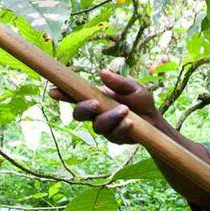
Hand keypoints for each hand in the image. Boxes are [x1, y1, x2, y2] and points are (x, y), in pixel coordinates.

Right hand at [47, 70, 162, 143]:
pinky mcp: (114, 138)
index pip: (75, 95)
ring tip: (125, 111)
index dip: (62, 93)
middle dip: (84, 109)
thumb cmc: (140, 100)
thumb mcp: (133, 87)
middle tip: (95, 104)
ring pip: (97, 126)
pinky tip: (130, 123)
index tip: (53, 90)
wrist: (156, 122)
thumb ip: (119, 81)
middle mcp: (96, 113)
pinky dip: (121, 128)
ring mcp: (104, 126)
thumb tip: (102, 73)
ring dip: (109, 118)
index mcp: (96, 97)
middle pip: (78, 114)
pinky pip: (112, 135)